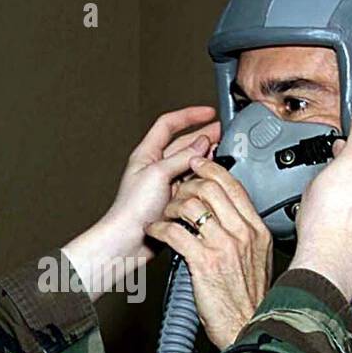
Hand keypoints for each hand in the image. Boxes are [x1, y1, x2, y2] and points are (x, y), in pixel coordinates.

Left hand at [62, 107, 220, 299]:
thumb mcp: (159, 173)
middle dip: (202, 136)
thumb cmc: (132, 209)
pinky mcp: (172, 200)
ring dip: (204, 158)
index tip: (208, 113)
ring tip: (220, 155)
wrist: (128, 239)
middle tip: (222, 134)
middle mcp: (155, 166)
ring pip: (189, 164)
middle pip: (182, 143)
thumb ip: (182, 157)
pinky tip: (212, 179)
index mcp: (147, 153)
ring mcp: (164, 183)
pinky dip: (202, 178)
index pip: (168, 124)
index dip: (189, 115)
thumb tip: (201, 143)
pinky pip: (191, 183)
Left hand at [147, 158, 272, 348]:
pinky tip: (156, 231)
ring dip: (170, 206)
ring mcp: (223, 246)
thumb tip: (230, 214)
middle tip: (175, 192)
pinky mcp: (203, 262)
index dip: (211, 170)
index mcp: (256, 230)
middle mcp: (242, 234)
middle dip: (186, 185)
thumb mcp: (258, 259)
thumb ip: (246, 233)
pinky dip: (160, 228)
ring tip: (164, 215)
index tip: (197, 165)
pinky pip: (175, 232)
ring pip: (191, 206)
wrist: (245, 327)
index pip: (233, 186)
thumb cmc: (247, 299)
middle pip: (210, 189)